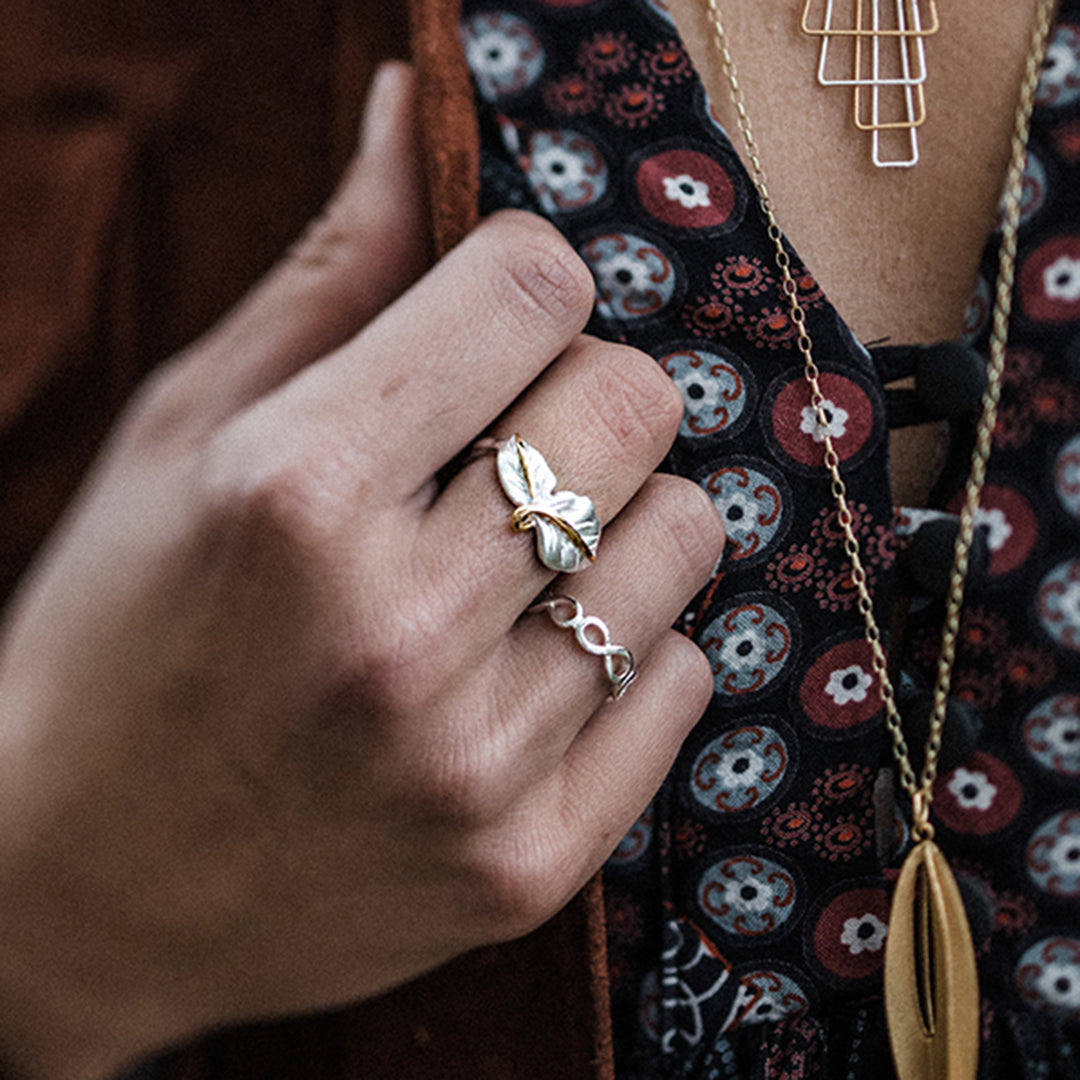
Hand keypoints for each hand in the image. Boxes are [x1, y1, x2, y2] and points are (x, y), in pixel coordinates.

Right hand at [0, 63, 723, 1078]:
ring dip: (624, 519)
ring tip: (526, 560)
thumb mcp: (189, 438)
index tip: (496, 320)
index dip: (524, 279)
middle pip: (635, 399)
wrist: (80, 893)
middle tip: (519, 442)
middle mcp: (395, 628)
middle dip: (588, 392)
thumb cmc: (117, 641)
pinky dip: (632, 648)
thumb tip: (407, 112)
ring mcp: (471, 762)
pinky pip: (680, 682)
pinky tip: (541, 663)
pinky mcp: (525, 863)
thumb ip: (327, 275)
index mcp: (294, 491)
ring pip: (684, 537)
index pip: (531, 284)